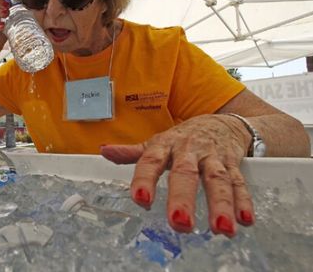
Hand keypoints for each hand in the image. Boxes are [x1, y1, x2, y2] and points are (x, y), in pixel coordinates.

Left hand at [100, 114, 254, 237]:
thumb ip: (133, 152)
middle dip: (183, 198)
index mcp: (165, 145)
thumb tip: (104, 151)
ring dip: (221, 204)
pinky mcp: (233, 164)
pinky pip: (239, 182)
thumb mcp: (157, 142)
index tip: (141, 200)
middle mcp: (189, 151)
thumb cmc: (184, 137)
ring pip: (217, 180)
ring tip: (221, 228)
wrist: (222, 121)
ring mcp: (213, 157)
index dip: (145, 180)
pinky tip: (245, 220)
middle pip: (186, 173)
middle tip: (179, 221)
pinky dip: (243, 201)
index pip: (151, 161)